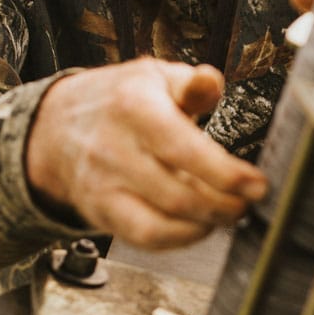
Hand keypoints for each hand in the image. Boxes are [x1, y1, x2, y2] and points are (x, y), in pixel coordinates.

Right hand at [25, 60, 266, 248]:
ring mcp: (103, 186)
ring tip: (226, 213)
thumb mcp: (154, 76)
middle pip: (177, 196)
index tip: (257, 184)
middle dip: (223, 207)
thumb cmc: (118, 101)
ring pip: (160, 225)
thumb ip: (190, 82)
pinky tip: (198, 225)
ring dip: (203, 227)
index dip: (225, 174)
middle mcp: (113, 149)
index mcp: (132, 106)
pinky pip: (144, 239)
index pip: (183, 149)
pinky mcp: (100, 212)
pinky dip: (178, 239)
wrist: (56, 127)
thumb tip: (212, 83)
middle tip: (247, 203)